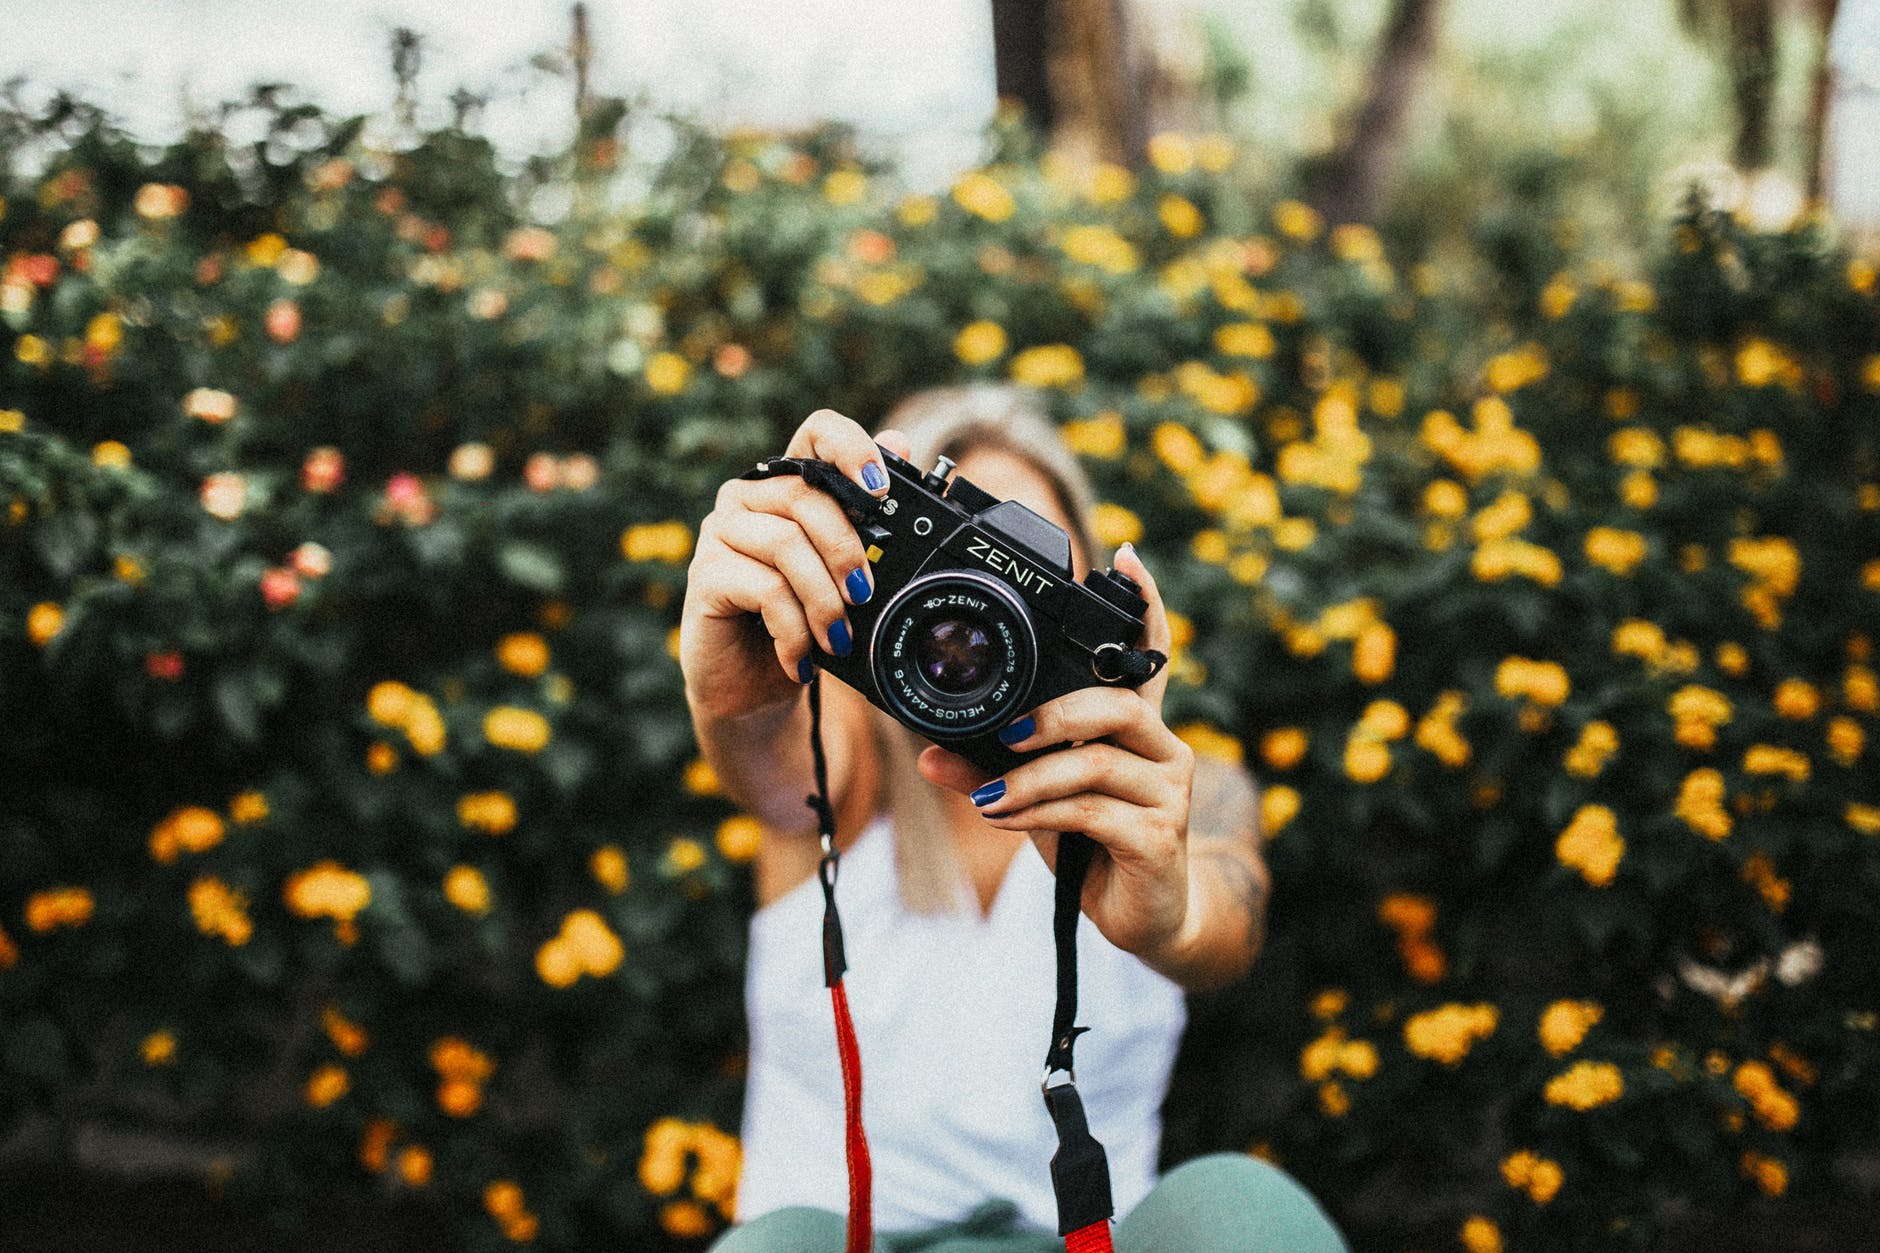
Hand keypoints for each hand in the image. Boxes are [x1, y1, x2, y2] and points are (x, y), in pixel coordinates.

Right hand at [679, 410, 910, 722]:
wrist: (754, 689)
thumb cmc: (803, 625)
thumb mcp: (845, 577)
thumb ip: (868, 518)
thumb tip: (901, 443)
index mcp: (788, 485)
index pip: (817, 432)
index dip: (850, 446)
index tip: (881, 490)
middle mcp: (748, 496)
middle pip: (806, 496)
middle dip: (846, 551)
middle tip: (863, 596)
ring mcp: (720, 531)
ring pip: (786, 544)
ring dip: (823, 600)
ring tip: (837, 639)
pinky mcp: (704, 573)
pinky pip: (764, 588)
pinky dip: (794, 630)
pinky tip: (802, 659)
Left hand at [916, 544, 1198, 962]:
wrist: (1143, 919)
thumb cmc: (1091, 845)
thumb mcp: (1033, 800)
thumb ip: (991, 771)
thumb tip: (928, 754)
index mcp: (1137, 728)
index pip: (1149, 654)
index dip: (1144, 604)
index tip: (1125, 555)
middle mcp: (1163, 748)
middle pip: (1121, 703)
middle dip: (1057, 712)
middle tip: (1006, 733)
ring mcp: (1169, 792)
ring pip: (1100, 760)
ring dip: (1034, 775)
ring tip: (990, 794)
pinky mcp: (1161, 837)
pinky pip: (1095, 810)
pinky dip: (1042, 811)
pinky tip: (1006, 817)